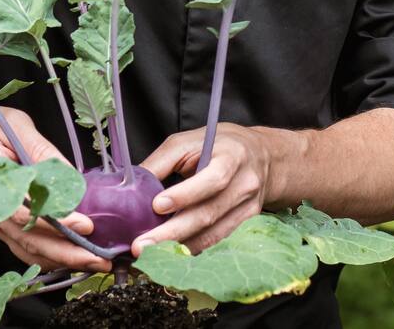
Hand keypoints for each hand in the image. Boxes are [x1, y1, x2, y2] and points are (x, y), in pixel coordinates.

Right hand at [0, 106, 110, 273]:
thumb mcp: (16, 126)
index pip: (24, 214)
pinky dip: (48, 256)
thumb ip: (41, 149)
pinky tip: (70, 258)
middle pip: (28, 241)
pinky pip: (24, 247)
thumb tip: (70, 174)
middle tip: (98, 258)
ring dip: (60, 260)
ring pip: (27, 250)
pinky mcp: (2, 225)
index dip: (56, 223)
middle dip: (66, 253)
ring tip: (91, 262)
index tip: (84, 223)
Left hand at [131, 123, 280, 256]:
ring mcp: (248, 208)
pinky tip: (172, 254)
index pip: (212, 179)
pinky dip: (194, 250)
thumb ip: (163, 160)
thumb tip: (132, 184)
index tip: (157, 205)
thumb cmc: (219, 144)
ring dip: (179, 247)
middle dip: (172, 232)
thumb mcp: (190, 140)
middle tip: (142, 245)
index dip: (185, 194)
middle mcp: (244, 184)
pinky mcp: (246, 224)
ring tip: (151, 254)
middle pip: (209, 214)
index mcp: (232, 156)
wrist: (261, 155)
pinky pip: (218, 242)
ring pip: (213, 234)